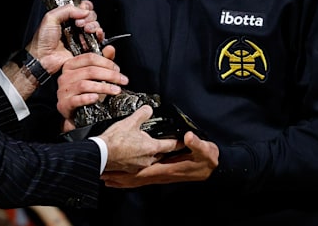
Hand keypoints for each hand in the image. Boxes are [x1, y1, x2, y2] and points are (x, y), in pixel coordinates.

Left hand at [27, 1, 105, 74]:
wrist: (43, 59)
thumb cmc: (42, 41)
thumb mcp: (50, 18)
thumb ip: (67, 10)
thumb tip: (84, 10)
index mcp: (67, 18)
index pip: (82, 7)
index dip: (85, 7)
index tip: (82, 9)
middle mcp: (75, 27)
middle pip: (91, 16)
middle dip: (89, 17)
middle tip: (79, 23)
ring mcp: (81, 37)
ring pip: (96, 26)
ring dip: (93, 25)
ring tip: (85, 30)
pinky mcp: (86, 48)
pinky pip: (98, 40)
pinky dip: (99, 35)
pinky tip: (94, 34)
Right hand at [57, 51, 126, 130]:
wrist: (75, 114)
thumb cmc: (84, 92)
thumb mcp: (93, 75)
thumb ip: (102, 62)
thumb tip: (110, 49)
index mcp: (71, 65)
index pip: (89, 58)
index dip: (106, 62)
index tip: (118, 69)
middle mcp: (65, 76)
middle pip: (90, 71)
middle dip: (110, 75)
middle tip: (123, 80)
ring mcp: (63, 90)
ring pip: (85, 85)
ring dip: (104, 87)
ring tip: (116, 90)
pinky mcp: (64, 104)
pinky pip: (77, 99)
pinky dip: (88, 98)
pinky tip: (98, 98)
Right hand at [96, 105, 180, 172]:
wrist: (100, 153)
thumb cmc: (114, 140)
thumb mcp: (130, 122)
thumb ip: (142, 114)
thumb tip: (148, 109)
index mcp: (151, 148)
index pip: (171, 145)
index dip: (178, 142)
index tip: (183, 141)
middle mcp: (148, 159)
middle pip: (161, 153)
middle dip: (162, 148)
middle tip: (162, 141)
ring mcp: (139, 166)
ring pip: (150, 159)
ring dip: (149, 153)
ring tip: (143, 146)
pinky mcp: (130, 170)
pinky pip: (139, 164)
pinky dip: (138, 158)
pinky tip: (132, 152)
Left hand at [101, 131, 217, 187]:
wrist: (213, 169)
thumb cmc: (208, 160)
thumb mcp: (205, 150)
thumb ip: (196, 144)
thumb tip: (188, 137)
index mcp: (169, 168)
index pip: (145, 172)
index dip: (130, 173)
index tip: (116, 171)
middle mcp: (162, 174)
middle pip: (137, 179)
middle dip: (120, 178)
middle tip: (103, 176)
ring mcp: (162, 176)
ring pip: (138, 181)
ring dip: (123, 181)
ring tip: (107, 179)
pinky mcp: (162, 174)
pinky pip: (144, 179)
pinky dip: (131, 181)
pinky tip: (123, 180)